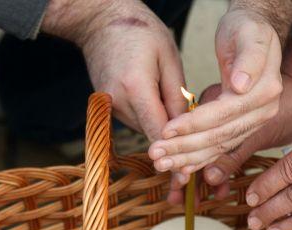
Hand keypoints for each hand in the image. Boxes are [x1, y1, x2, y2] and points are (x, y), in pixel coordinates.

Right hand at [42, 0, 184, 141]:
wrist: (101, 22)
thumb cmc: (141, 32)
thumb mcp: (170, 57)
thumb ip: (177, 95)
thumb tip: (184, 126)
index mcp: (136, 88)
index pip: (158, 132)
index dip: (176, 142)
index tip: (190, 145)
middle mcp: (118, 102)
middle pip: (151, 133)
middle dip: (170, 130)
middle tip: (185, 115)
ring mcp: (108, 106)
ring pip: (142, 128)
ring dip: (157, 120)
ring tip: (165, 96)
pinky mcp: (105, 107)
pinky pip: (133, 120)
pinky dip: (146, 114)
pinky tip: (151, 94)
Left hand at [149, 2, 291, 174]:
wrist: (253, 35)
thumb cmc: (247, 30)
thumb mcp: (250, 33)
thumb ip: (249, 58)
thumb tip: (241, 85)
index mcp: (265, 91)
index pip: (224, 113)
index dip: (194, 123)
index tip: (166, 129)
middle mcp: (263, 112)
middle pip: (219, 135)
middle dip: (184, 146)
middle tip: (155, 153)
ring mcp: (253, 123)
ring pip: (217, 146)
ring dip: (187, 158)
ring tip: (160, 163)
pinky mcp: (242, 128)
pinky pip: (219, 148)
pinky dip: (198, 159)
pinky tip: (179, 166)